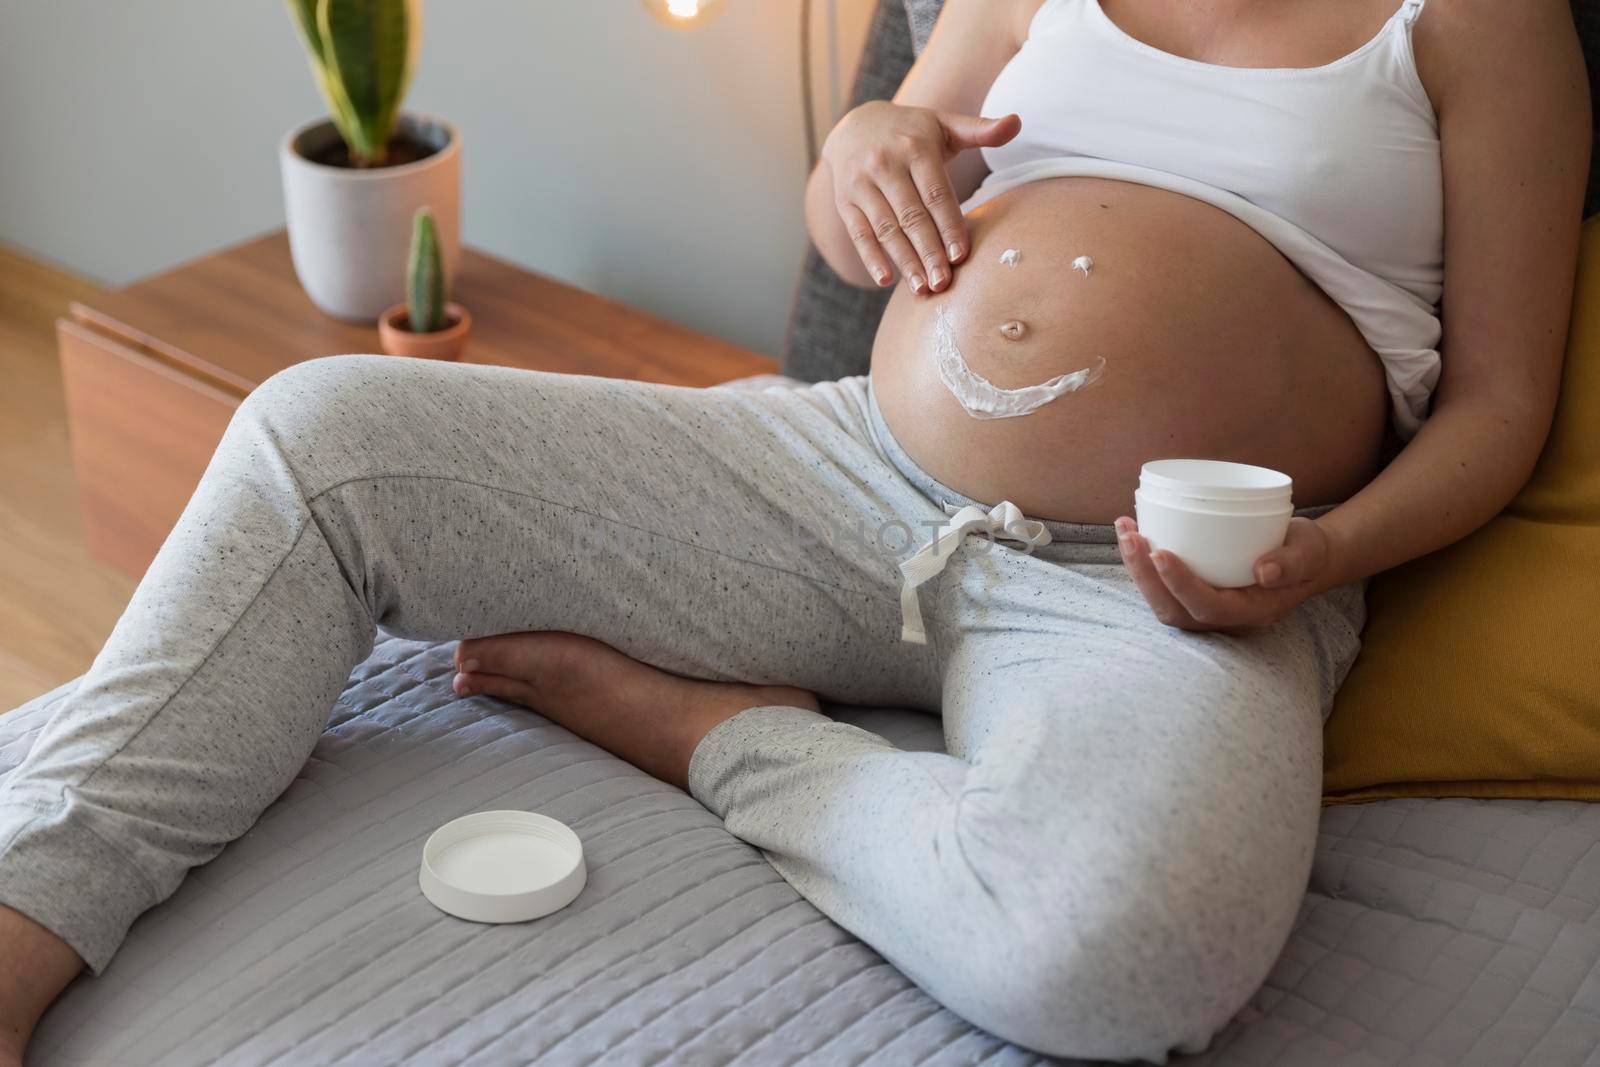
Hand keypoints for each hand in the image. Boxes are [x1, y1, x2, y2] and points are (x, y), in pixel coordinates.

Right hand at [821, 100, 1020, 293]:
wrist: (854, 125)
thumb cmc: (911, 132)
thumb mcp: (944, 124)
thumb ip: (980, 130)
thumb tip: (1017, 122)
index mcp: (915, 147)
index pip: (936, 194)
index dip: (949, 226)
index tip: (962, 256)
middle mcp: (885, 164)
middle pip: (911, 216)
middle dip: (928, 252)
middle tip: (944, 284)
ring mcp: (861, 184)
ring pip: (886, 229)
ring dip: (904, 261)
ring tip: (922, 289)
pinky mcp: (844, 201)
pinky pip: (859, 233)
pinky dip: (870, 258)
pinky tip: (886, 281)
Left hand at [1112, 515, 1336, 633]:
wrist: (1304, 557)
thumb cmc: (1307, 552)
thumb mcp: (1309, 552)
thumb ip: (1293, 561)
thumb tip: (1264, 571)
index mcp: (1251, 612)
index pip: (1208, 608)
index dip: (1180, 584)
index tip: (1160, 552)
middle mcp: (1224, 619)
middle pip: (1174, 611)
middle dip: (1145, 576)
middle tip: (1131, 537)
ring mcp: (1206, 609)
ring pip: (1162, 602)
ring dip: (1137, 569)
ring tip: (1125, 529)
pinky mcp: (1194, 594)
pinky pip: (1161, 588)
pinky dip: (1141, 563)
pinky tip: (1131, 530)